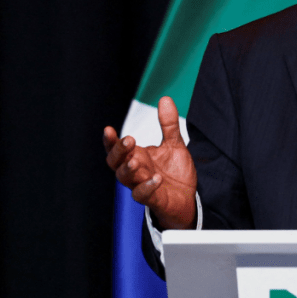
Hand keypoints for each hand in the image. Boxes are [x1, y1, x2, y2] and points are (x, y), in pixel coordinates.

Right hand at [104, 96, 197, 229]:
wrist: (188, 197)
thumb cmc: (174, 171)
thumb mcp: (174, 143)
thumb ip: (168, 124)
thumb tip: (165, 98)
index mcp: (136, 156)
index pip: (116, 148)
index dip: (110, 140)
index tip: (108, 129)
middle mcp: (135, 171)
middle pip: (115, 162)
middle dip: (119, 150)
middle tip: (129, 140)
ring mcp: (141, 185)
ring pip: (125, 178)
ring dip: (128, 169)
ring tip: (136, 160)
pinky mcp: (152, 199)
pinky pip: (142, 195)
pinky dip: (147, 186)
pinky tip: (156, 178)